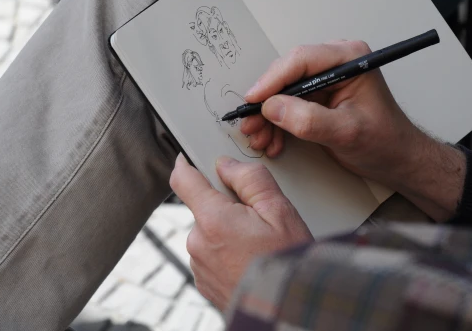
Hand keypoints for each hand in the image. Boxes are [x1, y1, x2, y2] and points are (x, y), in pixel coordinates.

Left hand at [169, 154, 312, 309]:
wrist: (287, 311)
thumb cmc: (288, 263)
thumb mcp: (280, 211)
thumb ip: (251, 178)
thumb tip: (227, 165)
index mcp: (213, 220)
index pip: (183, 179)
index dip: (187, 164)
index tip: (191, 158)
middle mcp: (198, 243)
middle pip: (204, 208)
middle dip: (225, 206)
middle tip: (257, 219)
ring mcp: (199, 266)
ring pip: (209, 233)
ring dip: (227, 232)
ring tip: (258, 246)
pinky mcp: (204, 283)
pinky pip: (211, 256)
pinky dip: (227, 253)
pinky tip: (251, 261)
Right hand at [240, 40, 465, 220]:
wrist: (396, 160)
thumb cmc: (385, 142)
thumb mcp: (347, 133)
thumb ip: (309, 120)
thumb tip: (273, 108)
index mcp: (349, 59)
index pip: (301, 60)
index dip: (273, 80)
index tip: (254, 100)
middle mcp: (335, 63)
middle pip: (287, 74)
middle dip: (267, 103)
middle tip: (251, 124)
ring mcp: (325, 79)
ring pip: (283, 91)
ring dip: (268, 117)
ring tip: (260, 139)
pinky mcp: (317, 96)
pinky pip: (287, 104)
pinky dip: (276, 123)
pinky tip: (272, 141)